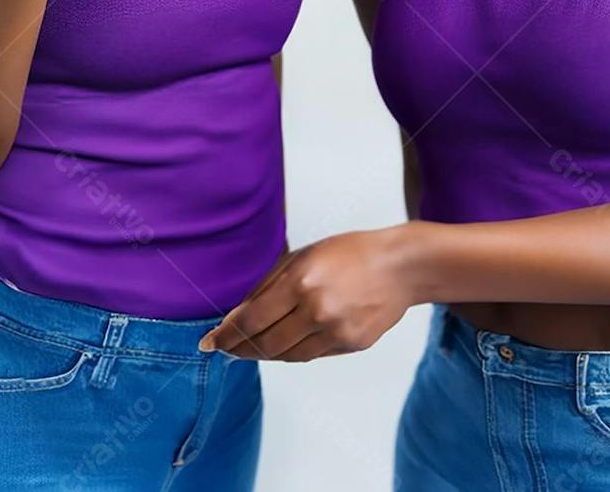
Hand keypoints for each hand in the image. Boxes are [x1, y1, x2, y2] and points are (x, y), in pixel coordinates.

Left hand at [198, 228, 413, 361]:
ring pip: (286, 355)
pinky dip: (292, 352)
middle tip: (226, 348)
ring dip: (264, 352)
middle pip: (265, 344)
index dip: (226, 334)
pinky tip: (284, 343)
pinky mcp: (350, 346)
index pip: (251, 319)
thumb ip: (268, 286)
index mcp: (301, 281)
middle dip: (240, 348)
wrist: (399, 266)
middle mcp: (316, 310)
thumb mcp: (303, 256)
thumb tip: (236, 316)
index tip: (209, 342)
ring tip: (252, 346)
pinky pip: (311, 356)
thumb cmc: (350, 253)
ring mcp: (335, 332)